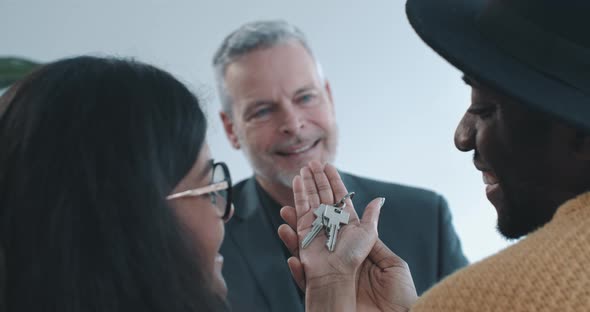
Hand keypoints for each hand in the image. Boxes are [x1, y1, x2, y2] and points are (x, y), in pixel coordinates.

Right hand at [278, 161, 417, 311]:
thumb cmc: (388, 292)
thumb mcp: (386, 253)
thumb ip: (373, 224)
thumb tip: (378, 200)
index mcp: (355, 232)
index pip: (341, 201)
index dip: (334, 183)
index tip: (327, 166)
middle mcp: (336, 235)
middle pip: (323, 202)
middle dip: (315, 182)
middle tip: (309, 163)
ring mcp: (321, 243)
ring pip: (308, 212)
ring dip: (302, 193)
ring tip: (298, 175)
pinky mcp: (309, 255)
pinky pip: (299, 231)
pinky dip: (293, 217)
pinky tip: (289, 204)